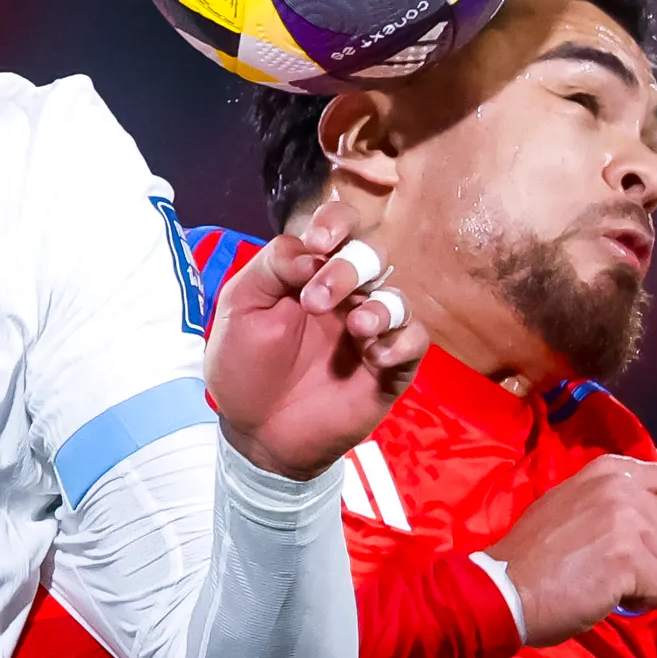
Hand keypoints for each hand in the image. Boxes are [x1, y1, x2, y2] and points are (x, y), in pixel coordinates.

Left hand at [204, 201, 427, 478]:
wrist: (255, 432)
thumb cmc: (245, 367)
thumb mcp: (241, 307)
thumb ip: (271, 267)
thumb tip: (311, 249)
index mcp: (312, 273)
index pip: (341, 228)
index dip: (337, 225)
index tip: (318, 243)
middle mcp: (348, 295)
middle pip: (372, 256)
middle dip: (350, 268)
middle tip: (316, 301)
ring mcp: (371, 331)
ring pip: (397, 299)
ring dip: (381, 306)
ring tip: (356, 326)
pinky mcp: (389, 369)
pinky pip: (415, 342)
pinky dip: (402, 342)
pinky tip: (375, 355)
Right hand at [482, 455, 656, 643]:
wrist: (503, 587)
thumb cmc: (536, 555)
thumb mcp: (577, 503)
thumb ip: (621, 500)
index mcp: (614, 470)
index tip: (652, 542)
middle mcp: (624, 487)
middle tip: (634, 573)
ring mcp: (626, 521)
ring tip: (620, 585)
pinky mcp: (626, 558)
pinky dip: (645, 603)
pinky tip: (612, 597)